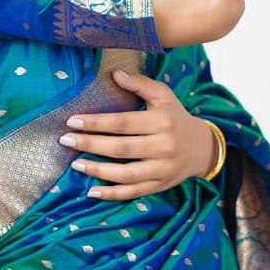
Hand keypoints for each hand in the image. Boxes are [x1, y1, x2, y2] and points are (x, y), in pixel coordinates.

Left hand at [59, 68, 218, 199]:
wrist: (203, 147)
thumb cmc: (176, 117)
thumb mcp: (163, 96)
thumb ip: (140, 84)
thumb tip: (114, 74)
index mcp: (161, 122)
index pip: (123, 123)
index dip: (96, 122)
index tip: (72, 121)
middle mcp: (163, 147)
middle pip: (120, 149)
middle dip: (90, 144)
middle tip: (65, 140)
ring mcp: (162, 169)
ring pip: (126, 174)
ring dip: (98, 170)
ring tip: (76, 163)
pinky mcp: (160, 185)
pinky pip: (134, 193)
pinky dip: (113, 194)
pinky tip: (92, 192)